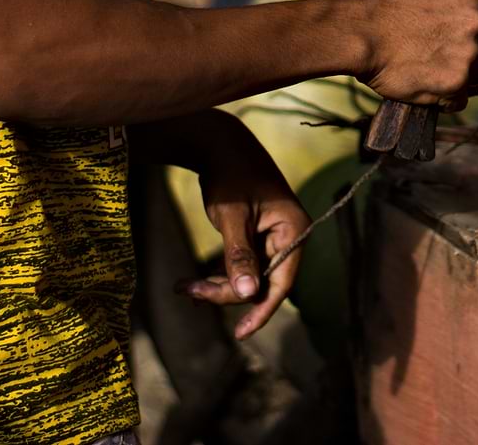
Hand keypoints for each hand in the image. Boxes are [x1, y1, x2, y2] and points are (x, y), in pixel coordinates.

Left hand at [174, 131, 309, 339]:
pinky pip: (241, 265)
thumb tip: (248, 294)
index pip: (282, 281)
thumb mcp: (231, 217)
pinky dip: (219, 274)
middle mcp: (288, 236)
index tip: (241, 333)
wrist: (218, 143)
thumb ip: (239, 256)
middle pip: (262, 281)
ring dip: (218, 285)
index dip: (261, 309)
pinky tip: (192, 283)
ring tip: (183, 288)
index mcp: (294, 230)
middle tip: (189, 292)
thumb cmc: (228, 176)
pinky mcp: (256, 236)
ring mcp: (272, 237)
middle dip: (226, 292)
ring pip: (248, 276)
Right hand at [356, 0, 477, 107]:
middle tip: (442, 48)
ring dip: (461, 73)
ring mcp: (469, 56)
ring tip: (431, 67)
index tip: (475, 29)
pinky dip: (447, 96)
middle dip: (472, 49)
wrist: (358, 33)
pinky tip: (428, 84)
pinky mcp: (455, 85)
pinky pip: (460, 98)